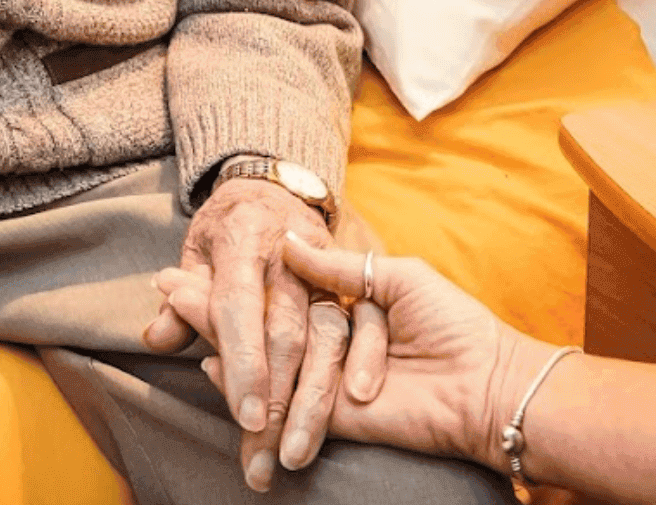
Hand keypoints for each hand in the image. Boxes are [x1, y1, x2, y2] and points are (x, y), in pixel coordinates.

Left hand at [142, 180, 344, 491]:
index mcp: (243, 239)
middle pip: (287, 334)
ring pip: (328, 339)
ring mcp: (325, 267)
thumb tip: (156, 339)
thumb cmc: (226, 227)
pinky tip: (345, 414)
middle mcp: (288, 253)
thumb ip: (180, 301)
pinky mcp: (352, 281)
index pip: (240, 308)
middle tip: (264, 461)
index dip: (244, 363)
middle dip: (278, 403)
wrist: (276, 186)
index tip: (246, 417)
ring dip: (314, 403)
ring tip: (294, 455)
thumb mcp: (195, 252)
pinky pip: (361, 331)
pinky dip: (353, 373)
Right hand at [161, 232, 538, 470]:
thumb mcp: (395, 276)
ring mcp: (329, 378)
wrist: (487, 384)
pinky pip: (283, 395)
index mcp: (347, 306)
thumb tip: (286, 241)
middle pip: (262, 323)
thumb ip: (338, 266)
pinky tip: (209, 360)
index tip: (199, 259)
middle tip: (168, 286)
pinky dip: (246, 380)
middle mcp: (331, 342)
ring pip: (264, 358)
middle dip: (213, 306)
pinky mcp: (335, 414)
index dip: (240, 278)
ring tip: (174, 310)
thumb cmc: (453, 324)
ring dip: (218, 337)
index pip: (281, 290)